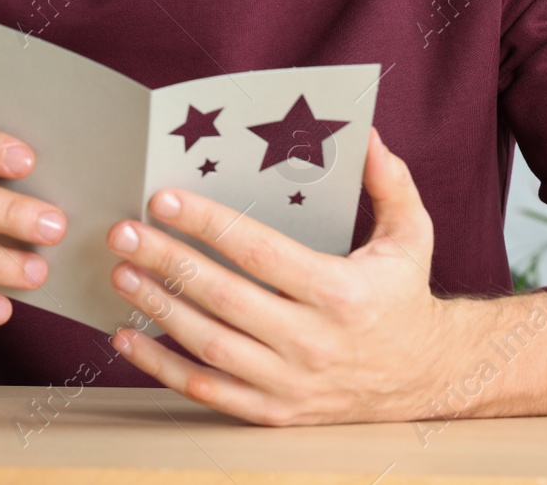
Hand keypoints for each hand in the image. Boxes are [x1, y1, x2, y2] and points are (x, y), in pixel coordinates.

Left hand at [102, 124, 471, 424]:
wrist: (425, 378)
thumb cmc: (403, 297)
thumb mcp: (411, 236)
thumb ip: (389, 183)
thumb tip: (364, 135)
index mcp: (341, 292)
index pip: (260, 253)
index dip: (208, 225)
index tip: (163, 200)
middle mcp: (313, 341)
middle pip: (225, 298)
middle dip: (168, 262)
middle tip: (124, 233)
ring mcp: (291, 382)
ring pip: (209, 345)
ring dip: (158, 308)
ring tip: (121, 273)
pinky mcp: (274, 411)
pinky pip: (208, 391)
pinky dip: (162, 367)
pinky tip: (128, 337)